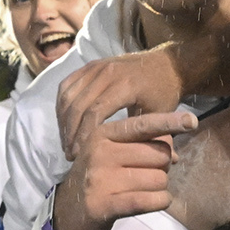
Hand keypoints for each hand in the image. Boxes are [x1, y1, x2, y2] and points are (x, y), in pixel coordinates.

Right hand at [49, 110, 196, 229]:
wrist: (67, 213)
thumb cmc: (100, 178)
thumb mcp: (114, 153)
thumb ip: (142, 145)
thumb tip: (174, 152)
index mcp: (103, 133)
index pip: (143, 125)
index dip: (169, 122)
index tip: (191, 120)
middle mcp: (100, 152)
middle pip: (158, 153)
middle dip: (163, 167)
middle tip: (148, 175)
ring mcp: (100, 178)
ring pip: (158, 178)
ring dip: (161, 187)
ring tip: (144, 190)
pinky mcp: (103, 204)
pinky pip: (147, 200)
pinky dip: (160, 201)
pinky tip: (158, 201)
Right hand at [57, 48, 188, 158]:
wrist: (166, 64)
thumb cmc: (163, 93)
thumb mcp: (160, 114)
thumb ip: (153, 135)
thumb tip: (166, 164)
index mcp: (125, 84)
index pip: (95, 112)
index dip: (84, 136)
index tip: (79, 155)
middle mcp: (107, 72)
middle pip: (77, 105)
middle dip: (70, 132)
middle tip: (70, 153)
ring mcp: (96, 66)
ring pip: (68, 95)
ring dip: (63, 120)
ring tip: (66, 142)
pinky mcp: (90, 65)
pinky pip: (67, 85)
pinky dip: (62, 106)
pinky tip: (65, 124)